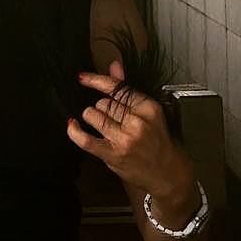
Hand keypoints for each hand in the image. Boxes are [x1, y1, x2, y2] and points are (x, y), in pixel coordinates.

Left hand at [67, 60, 192, 204]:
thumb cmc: (158, 141)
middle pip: (103, 102)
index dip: (96, 80)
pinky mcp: (114, 155)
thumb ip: (128, 89)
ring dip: (92, 119)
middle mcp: (137, 121)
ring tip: (104, 128)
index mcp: (148, 107)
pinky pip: (85, 139)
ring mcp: (125, 139)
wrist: (168, 174)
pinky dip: (74, 131)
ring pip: (92, 115)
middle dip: (103, 109)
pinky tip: (72, 125)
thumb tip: (113, 66)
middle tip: (115, 121)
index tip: (82, 78)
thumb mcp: (148, 113)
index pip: (116, 88)